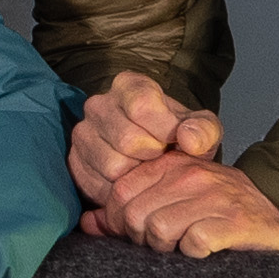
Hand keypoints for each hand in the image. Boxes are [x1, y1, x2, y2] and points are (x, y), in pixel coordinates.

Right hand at [69, 71, 218, 197]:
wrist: (154, 159)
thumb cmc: (177, 139)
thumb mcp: (202, 130)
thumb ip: (204, 130)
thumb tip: (189, 140)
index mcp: (129, 85)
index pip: (142, 105)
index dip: (163, 130)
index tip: (174, 142)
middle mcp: (99, 104)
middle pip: (127, 140)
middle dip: (152, 158)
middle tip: (161, 160)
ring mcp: (82, 133)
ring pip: (111, 166)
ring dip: (136, 176)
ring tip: (147, 171)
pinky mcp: (74, 161)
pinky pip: (97, 185)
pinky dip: (119, 191)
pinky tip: (132, 182)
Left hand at [104, 157, 278, 262]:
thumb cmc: (219, 209)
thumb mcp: (174, 198)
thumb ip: (130, 208)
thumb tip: (88, 222)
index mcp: (171, 165)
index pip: (120, 193)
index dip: (119, 223)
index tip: (136, 236)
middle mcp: (190, 175)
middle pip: (136, 216)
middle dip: (141, 240)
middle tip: (162, 247)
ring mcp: (213, 197)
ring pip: (159, 230)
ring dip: (166, 250)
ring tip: (182, 249)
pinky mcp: (233, 223)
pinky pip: (193, 244)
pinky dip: (193, 255)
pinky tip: (204, 254)